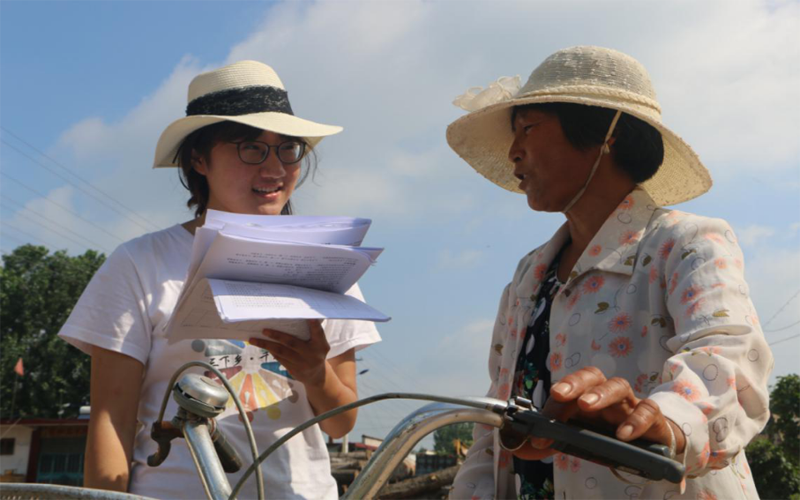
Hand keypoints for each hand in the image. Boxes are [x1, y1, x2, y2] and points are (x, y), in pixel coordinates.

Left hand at [249, 320, 329, 386]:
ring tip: (253, 340)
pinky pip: (280, 359)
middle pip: (292, 343)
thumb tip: (296, 319)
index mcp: (321, 345)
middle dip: (276, 335)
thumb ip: (313, 333)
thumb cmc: (315, 352)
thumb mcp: (319, 343)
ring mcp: (302, 364)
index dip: (314, 325)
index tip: (310, 318)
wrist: (316, 375)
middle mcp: (312, 354)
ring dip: (266, 345)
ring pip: (281, 352)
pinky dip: (271, 351)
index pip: (318, 333)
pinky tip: (263, 345)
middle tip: (264, 330)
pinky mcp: (294, 370)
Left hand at [534, 366, 684, 455]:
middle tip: (560, 394)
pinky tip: (622, 434)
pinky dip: (635, 420)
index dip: (554, 402)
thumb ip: (550, 441)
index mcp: (586, 396)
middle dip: (575, 382)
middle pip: (592, 376)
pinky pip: (647, 410)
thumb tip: (521, 446)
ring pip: (619, 386)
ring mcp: (630, 404)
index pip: (569, 388)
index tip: (542, 424)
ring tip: (587, 406)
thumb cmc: (609, 436)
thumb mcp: (578, 439)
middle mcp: (606, 395)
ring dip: (601, 394)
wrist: (650, 445)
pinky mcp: (652, 418)